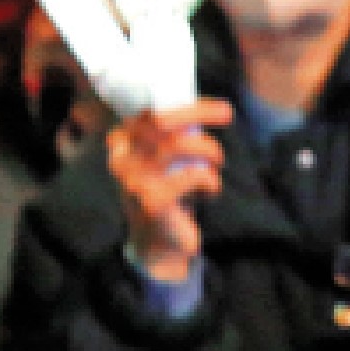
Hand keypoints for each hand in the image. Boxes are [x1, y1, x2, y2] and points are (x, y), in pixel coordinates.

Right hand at [109, 101, 233, 284]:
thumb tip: (209, 109)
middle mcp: (122, 160)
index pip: (150, 113)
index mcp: (122, 145)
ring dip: (208, 149)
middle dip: (198, 114)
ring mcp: (134, 181)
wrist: (158, 244)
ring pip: (176, 145)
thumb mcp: (164, 161)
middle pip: (161, 123)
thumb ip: (172, 136)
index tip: (220, 108)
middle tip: (227, 115)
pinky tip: (210, 189)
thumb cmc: (167, 194)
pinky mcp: (153, 201)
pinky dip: (209, 179)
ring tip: (217, 162)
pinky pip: (190, 175)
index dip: (187, 106)